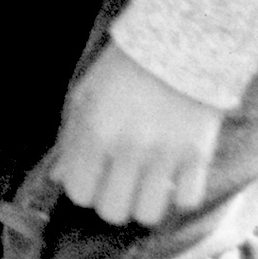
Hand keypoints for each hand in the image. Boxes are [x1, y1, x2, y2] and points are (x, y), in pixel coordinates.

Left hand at [51, 44, 222, 226]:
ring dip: (144, 203)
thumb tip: (59, 179)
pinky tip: (173, 175)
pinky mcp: (198, 156)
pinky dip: (179, 194)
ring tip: (146, 183)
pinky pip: (186, 201)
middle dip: (112, 202)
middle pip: (113, 212)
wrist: (177, 44)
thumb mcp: (84, 96)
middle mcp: (129, 148)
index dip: (84, 190)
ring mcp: (165, 155)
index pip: (80, 193)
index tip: (91, 179)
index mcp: (95, 131)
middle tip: (118, 185)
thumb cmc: (121, 71)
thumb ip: (70, 139)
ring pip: (148, 214)